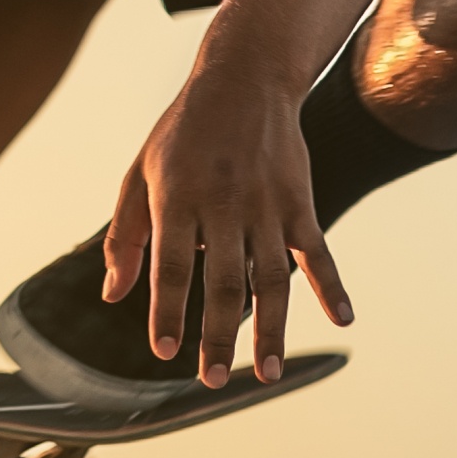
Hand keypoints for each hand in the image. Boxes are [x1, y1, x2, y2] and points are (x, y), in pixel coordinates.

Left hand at [103, 68, 353, 386]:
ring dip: (270, 328)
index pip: (170, 265)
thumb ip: (126, 236)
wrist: (246, 77)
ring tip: (264, 373)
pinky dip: (332, 285)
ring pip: (270, 277)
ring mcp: (266, 203)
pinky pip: (317, 250)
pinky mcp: (299, 200)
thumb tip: (114, 294)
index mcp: (177, 196)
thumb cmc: (184, 132)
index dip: (168, 311)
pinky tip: (342, 319)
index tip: (166, 353)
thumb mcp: (141, 173)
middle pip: (221, 281)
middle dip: (217, 335)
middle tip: (211, 380)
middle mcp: (223, 203)